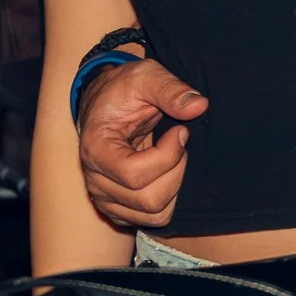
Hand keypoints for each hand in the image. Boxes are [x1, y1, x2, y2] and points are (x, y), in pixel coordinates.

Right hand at [78, 58, 207, 227]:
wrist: (108, 102)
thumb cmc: (124, 89)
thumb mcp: (146, 76)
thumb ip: (171, 89)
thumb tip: (199, 106)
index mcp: (97, 149)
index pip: (134, 174)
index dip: (168, 155)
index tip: (179, 131)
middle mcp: (96, 180)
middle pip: (149, 199)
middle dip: (176, 170)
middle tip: (179, 143)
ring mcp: (106, 197)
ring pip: (154, 214)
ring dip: (175, 185)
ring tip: (173, 156)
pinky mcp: (119, 206)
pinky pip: (153, 219)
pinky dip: (170, 198)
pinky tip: (168, 170)